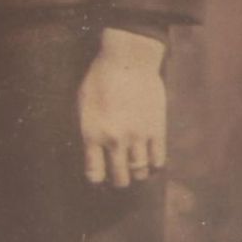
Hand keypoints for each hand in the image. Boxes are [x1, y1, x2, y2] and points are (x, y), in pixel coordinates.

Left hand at [78, 28, 167, 185]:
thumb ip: (88, 130)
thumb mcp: (83, 105)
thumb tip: (93, 151)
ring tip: (136, 169)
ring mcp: (138, 136)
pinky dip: (155, 165)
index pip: (94, 174)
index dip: (97, 179)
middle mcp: (115, 140)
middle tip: (120, 177)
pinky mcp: (157, 129)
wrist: (128, 60)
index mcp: (92, 135)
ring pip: (140, 172)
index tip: (99, 177)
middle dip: (119, 181)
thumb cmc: (100, 79)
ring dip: (138, 174)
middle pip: (120, 178)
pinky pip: (159, 159)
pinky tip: (151, 161)